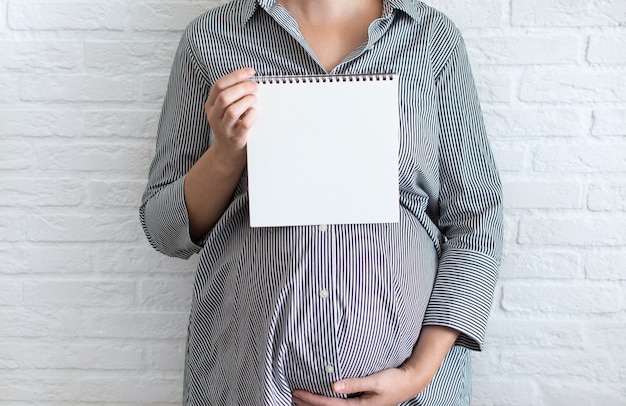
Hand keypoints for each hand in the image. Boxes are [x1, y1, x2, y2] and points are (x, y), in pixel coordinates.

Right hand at [205, 67, 258, 159]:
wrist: (228, 151)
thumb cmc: (231, 124)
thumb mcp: (226, 108)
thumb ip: (234, 95)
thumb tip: (251, 78)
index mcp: (210, 105)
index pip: (219, 85)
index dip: (235, 76)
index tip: (250, 72)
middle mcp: (214, 116)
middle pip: (224, 96)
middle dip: (242, 88)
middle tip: (255, 87)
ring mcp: (224, 128)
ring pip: (232, 110)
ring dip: (246, 101)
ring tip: (254, 99)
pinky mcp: (235, 138)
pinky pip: (244, 124)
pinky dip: (252, 115)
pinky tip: (255, 112)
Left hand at [291, 364, 427, 405]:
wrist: (410, 383)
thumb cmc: (394, 381)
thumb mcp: (376, 380)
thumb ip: (355, 383)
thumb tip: (334, 386)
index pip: (330, 405)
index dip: (313, 400)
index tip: (298, 392)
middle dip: (309, 404)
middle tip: (292, 395)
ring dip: (316, 404)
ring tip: (299, 398)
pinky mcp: (361, 403)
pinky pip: (339, 405)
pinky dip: (326, 402)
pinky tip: (320, 397)